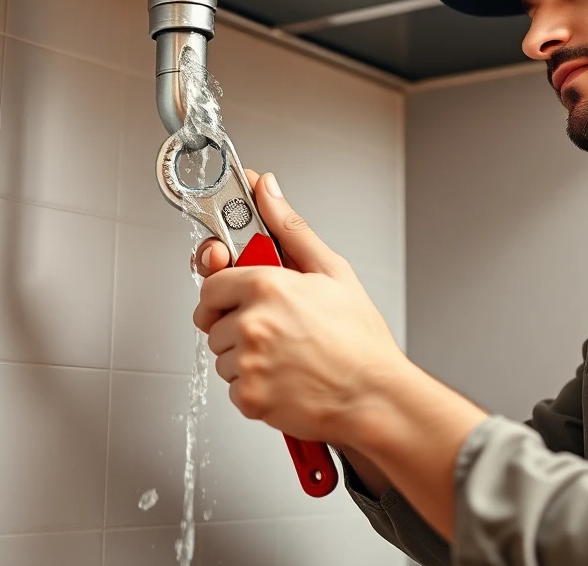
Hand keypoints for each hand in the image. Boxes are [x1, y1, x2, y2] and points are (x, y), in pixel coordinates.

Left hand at [192, 169, 409, 445]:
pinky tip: (285, 378)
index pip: (211, 283)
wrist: (376, 396)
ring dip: (245, 358)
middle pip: (212, 322)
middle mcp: (253, 323)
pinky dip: (254, 387)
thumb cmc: (360, 339)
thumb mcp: (332, 271)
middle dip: (236, 325)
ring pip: (222, 357)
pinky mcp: (250, 398)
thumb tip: (266, 190)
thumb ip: (290, 228)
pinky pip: (232, 389)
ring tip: (287, 356)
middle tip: (274, 329)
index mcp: (267, 286)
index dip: (224, 291)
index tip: (238, 297)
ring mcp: (249, 363)